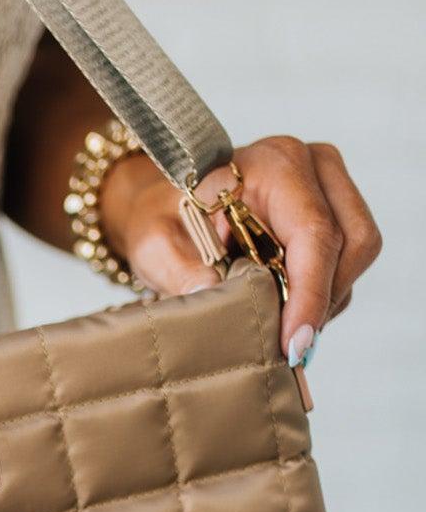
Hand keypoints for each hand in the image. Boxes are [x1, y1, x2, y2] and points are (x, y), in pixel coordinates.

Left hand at [99, 136, 382, 365]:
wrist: (168, 207)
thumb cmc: (164, 220)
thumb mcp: (155, 245)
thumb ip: (178, 271)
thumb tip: (210, 296)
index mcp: (274, 165)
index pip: (314, 231)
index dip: (310, 293)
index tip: (293, 344)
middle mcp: (313, 167)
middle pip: (352, 243)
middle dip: (321, 301)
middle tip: (286, 347)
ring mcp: (330, 188)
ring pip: (356, 256)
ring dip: (324, 301)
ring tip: (279, 327)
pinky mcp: (335, 214)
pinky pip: (346, 265)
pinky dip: (321, 296)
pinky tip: (283, 310)